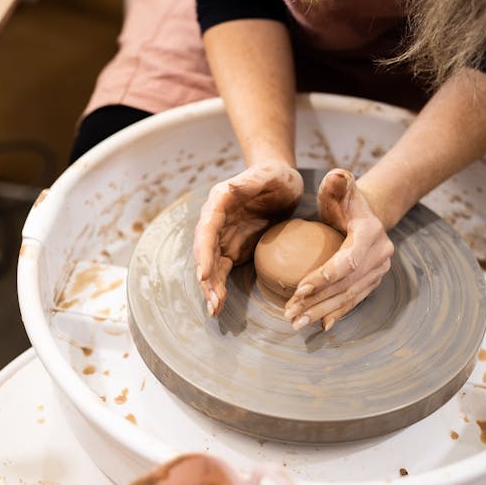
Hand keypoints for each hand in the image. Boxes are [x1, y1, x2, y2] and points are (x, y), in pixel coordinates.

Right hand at [193, 161, 302, 315]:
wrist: (281, 183)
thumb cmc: (275, 176)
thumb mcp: (269, 174)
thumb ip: (250, 181)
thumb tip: (231, 187)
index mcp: (219, 202)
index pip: (207, 230)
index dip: (204, 253)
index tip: (204, 274)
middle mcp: (215, 221)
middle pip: (204, 253)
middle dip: (207, 278)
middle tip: (213, 302)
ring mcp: (222, 237)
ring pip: (210, 266)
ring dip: (211, 288)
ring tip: (215, 309)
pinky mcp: (232, 249)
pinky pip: (221, 271)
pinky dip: (219, 288)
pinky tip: (219, 305)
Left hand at [284, 169, 393, 330]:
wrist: (368, 213)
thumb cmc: (345, 199)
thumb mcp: (340, 187)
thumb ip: (338, 182)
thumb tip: (335, 177)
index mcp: (371, 233)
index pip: (346, 261)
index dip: (324, 277)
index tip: (299, 289)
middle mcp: (380, 255)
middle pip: (345, 285)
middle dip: (316, 302)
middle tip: (290, 313)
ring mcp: (378, 271)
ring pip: (348, 297)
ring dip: (322, 313)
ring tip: (297, 323)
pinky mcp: (372, 281)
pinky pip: (354, 300)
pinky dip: (337, 314)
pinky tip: (320, 326)